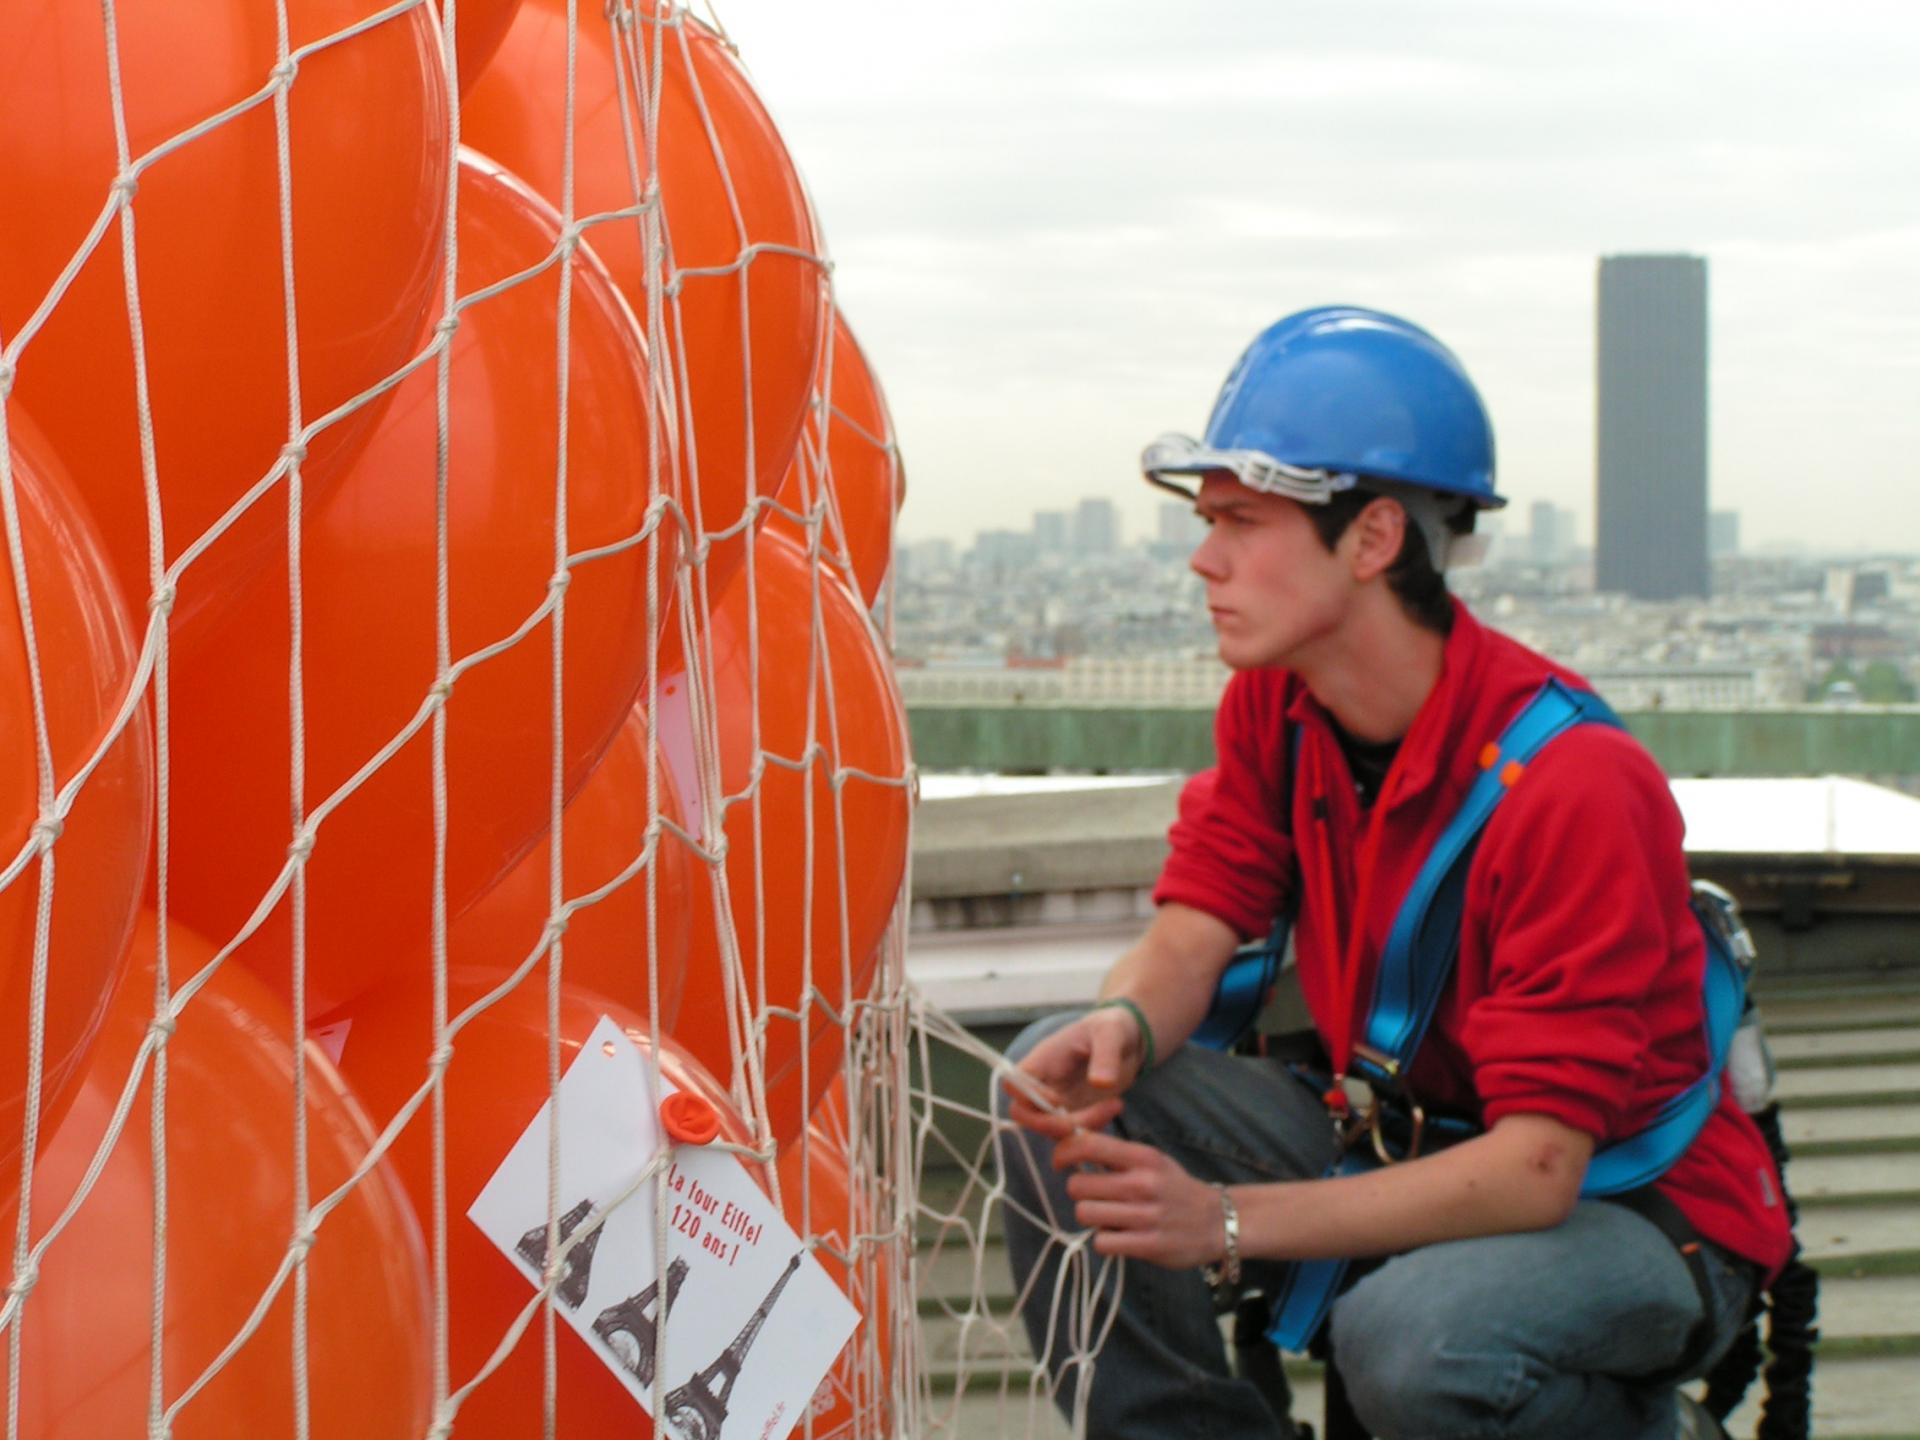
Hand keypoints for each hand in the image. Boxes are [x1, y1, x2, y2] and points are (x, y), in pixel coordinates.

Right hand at [1002, 1007, 1147, 1129]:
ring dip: (1079, 1129)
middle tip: (1088, 1119)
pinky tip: (1114, 1108)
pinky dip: (1091, 1131)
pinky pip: (1071, 1133)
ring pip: (1049, 1129)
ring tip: (1116, 1104)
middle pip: (1023, 1114)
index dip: (1027, 1098)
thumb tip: (1100, 1083)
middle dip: (1050, 1125)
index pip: (1013, 1083)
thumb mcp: (1112, 1032)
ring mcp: (1057, 1101)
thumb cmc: (1111, 1027)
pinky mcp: (1074, 1114)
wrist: (1127, 1039)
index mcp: (1043, 1059)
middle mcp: (1044, 1083)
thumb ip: (1106, 1055)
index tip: (1060, 1100)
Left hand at [1053, 1127, 1227, 1271]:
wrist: (1218, 1221)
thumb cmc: (1175, 1188)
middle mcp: (1143, 1183)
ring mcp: (1145, 1216)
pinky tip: (1120, 1236)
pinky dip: (1105, 1241)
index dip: (1064, 1153)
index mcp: (1143, 1157)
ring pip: (1085, 1214)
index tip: (1061, 1163)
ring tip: (1110, 1217)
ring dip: (1092, 1217)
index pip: (1088, 1145)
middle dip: (1080, 1192)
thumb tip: (1071, 1144)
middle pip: (1077, 1185)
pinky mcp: (1148, 1245)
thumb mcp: (1152, 1160)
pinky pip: (1101, 1242)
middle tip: (1095, 1196)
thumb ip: (1116, 1154)